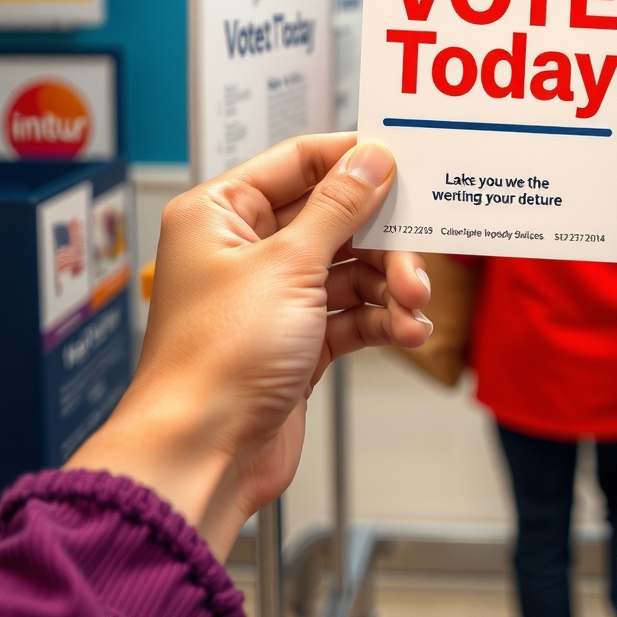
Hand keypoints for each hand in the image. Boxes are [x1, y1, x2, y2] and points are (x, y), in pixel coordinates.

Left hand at [67, 136, 430, 559]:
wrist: (201, 456)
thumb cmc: (214, 362)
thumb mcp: (289, 266)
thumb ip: (338, 207)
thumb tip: (370, 159)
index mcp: (221, 212)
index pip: (298, 162)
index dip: (352, 161)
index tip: (401, 164)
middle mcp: (244, 248)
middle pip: (335, 219)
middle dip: (381, 242)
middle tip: (414, 259)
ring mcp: (272, 296)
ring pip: (349, 269)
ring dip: (387, 285)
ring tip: (412, 305)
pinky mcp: (296, 340)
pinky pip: (350, 312)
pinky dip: (380, 318)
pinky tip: (404, 329)